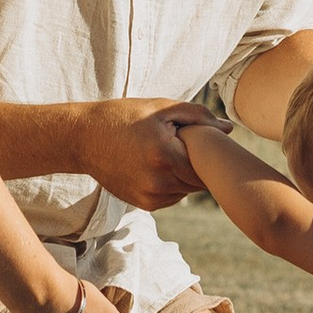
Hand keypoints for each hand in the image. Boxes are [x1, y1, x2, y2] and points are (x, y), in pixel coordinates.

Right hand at [75, 97, 225, 212]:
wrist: (83, 139)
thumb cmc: (123, 116)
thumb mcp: (160, 108)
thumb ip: (198, 117)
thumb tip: (228, 130)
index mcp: (165, 155)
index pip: (208, 164)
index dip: (212, 153)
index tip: (209, 141)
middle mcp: (159, 182)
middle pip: (199, 180)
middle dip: (200, 164)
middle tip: (190, 145)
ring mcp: (150, 196)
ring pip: (187, 190)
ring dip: (186, 175)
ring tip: (171, 152)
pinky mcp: (143, 204)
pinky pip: (172, 196)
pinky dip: (172, 182)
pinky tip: (159, 164)